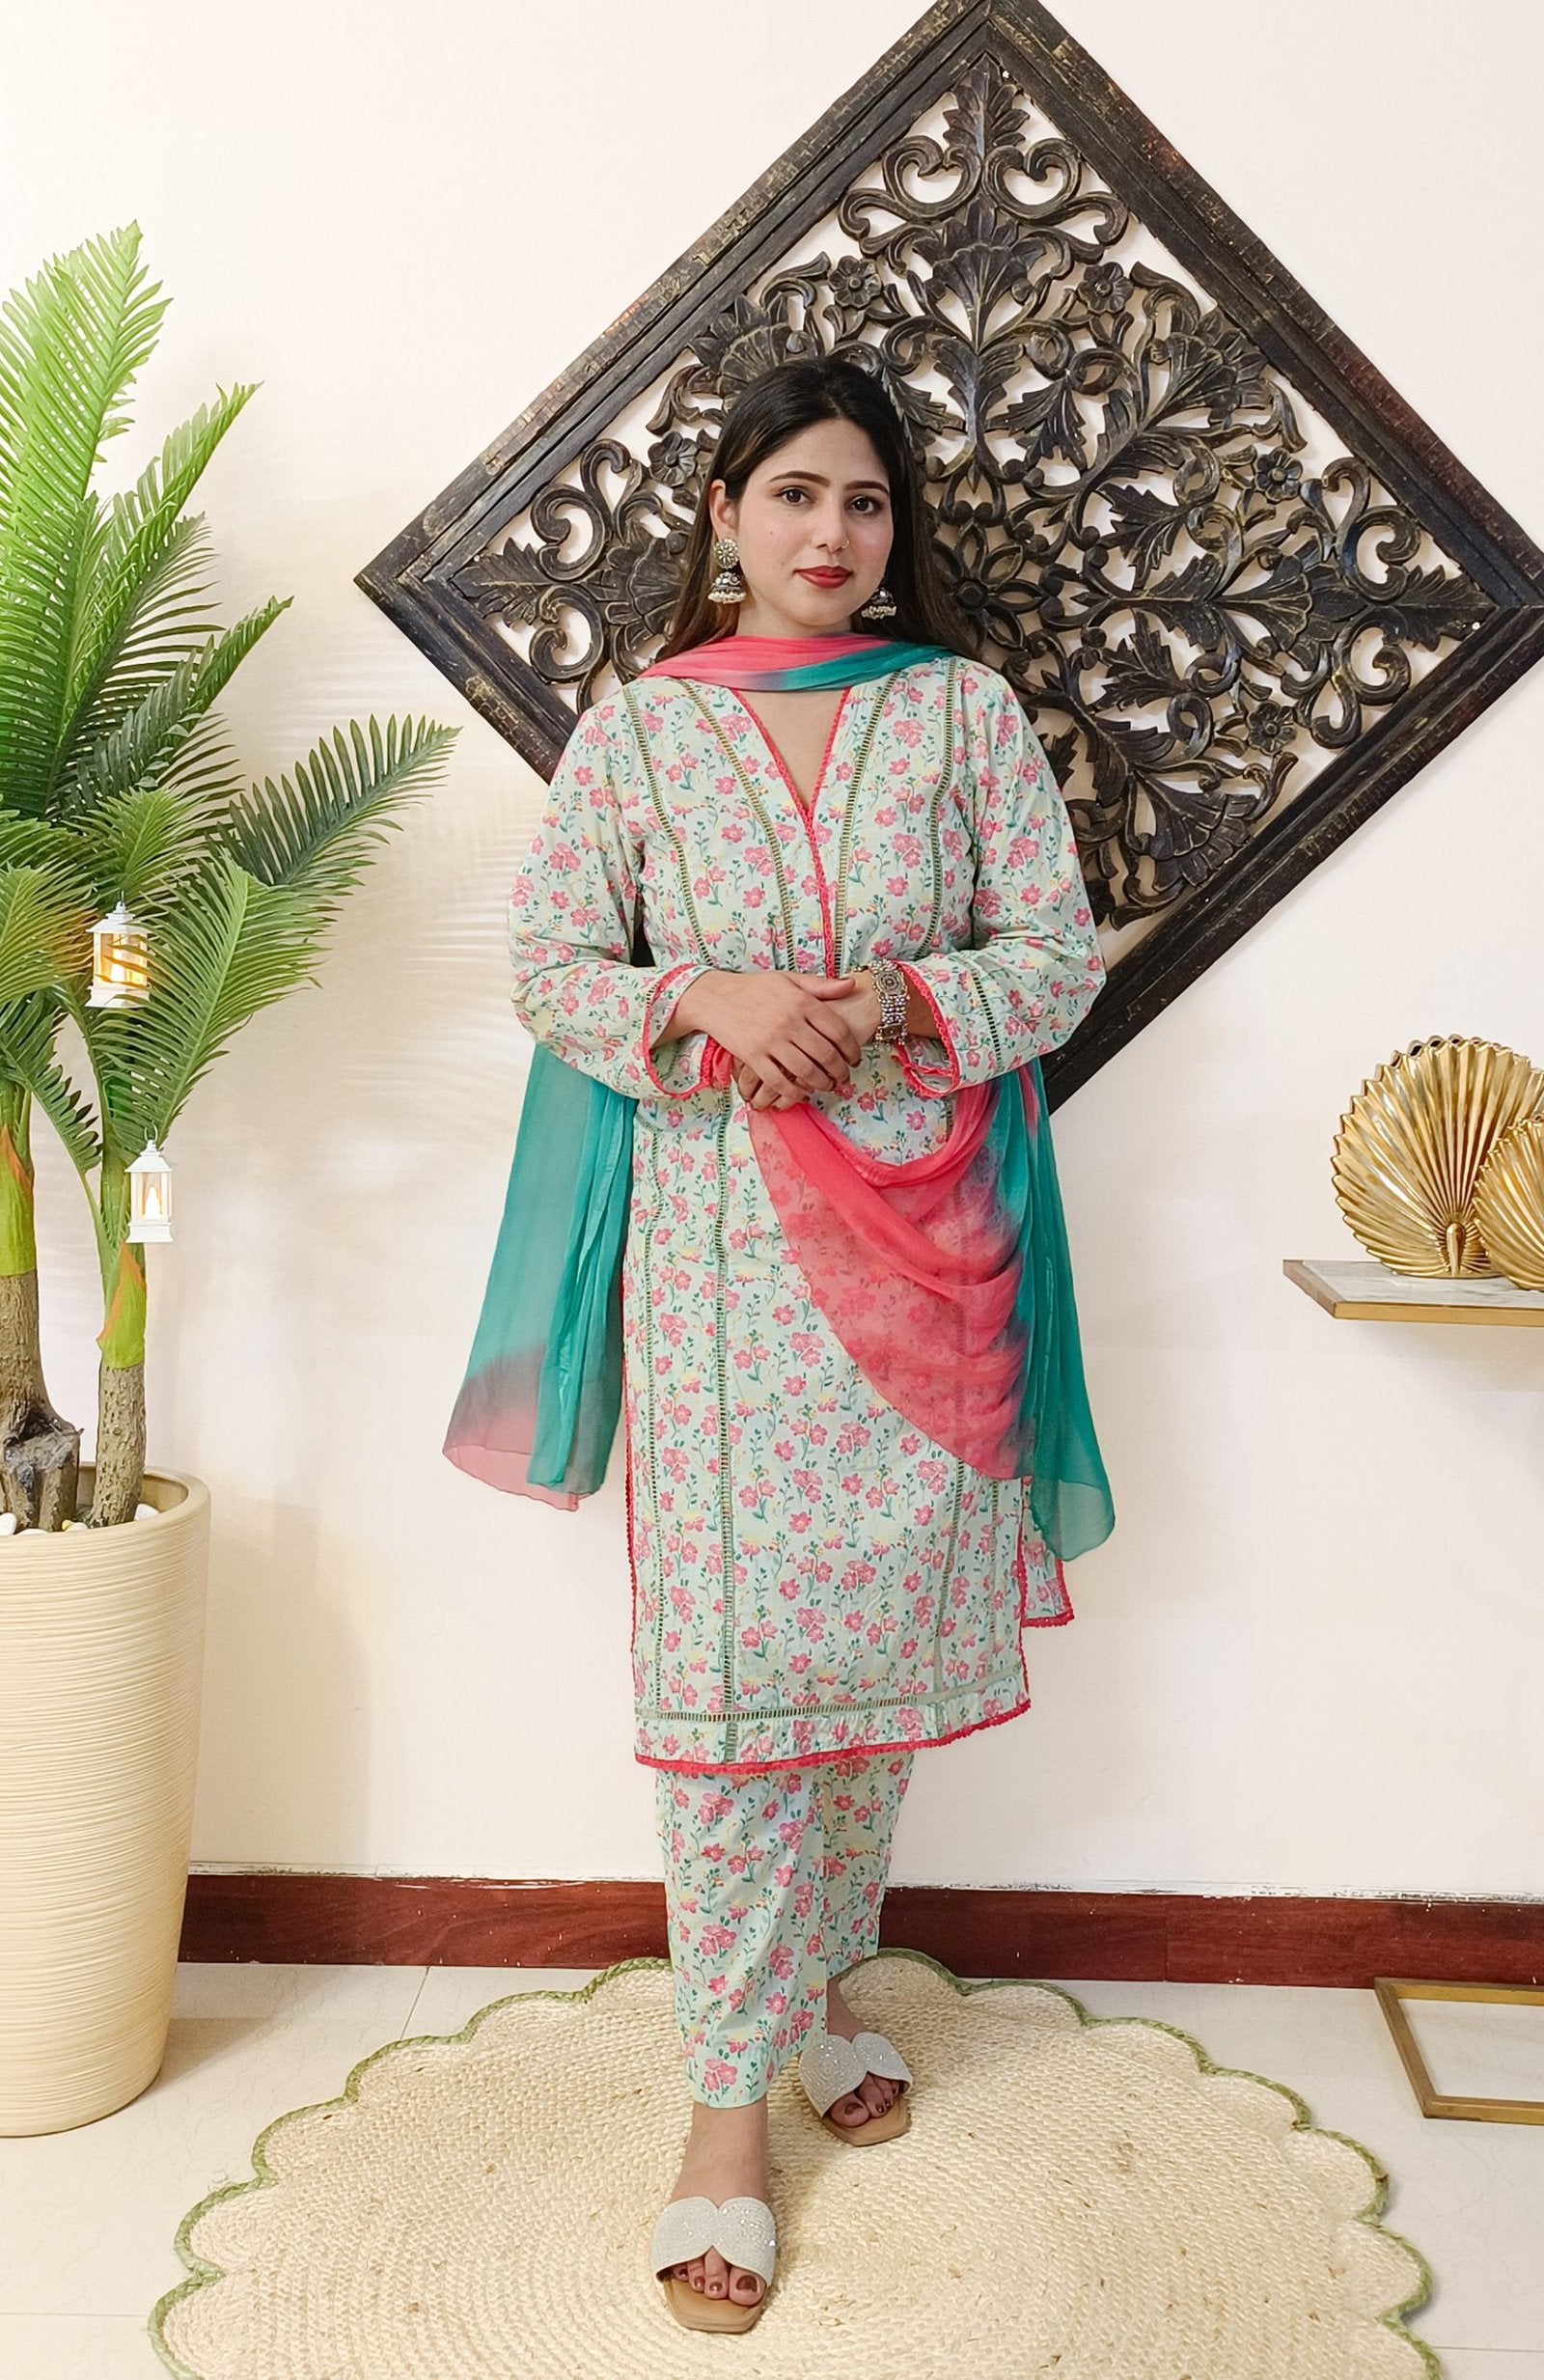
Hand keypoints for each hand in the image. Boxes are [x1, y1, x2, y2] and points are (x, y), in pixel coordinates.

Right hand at [679, 968, 879, 1108]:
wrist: (715, 997)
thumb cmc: (755, 988)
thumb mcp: (789, 979)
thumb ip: (821, 985)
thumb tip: (851, 986)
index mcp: (802, 1002)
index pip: (838, 1031)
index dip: (851, 1049)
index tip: (855, 1058)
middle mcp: (789, 1022)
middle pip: (826, 1055)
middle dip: (840, 1071)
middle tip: (844, 1077)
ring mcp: (770, 1041)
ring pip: (806, 1071)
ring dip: (822, 1083)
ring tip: (828, 1085)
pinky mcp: (753, 1057)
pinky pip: (779, 1081)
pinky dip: (794, 1091)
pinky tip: (802, 1091)